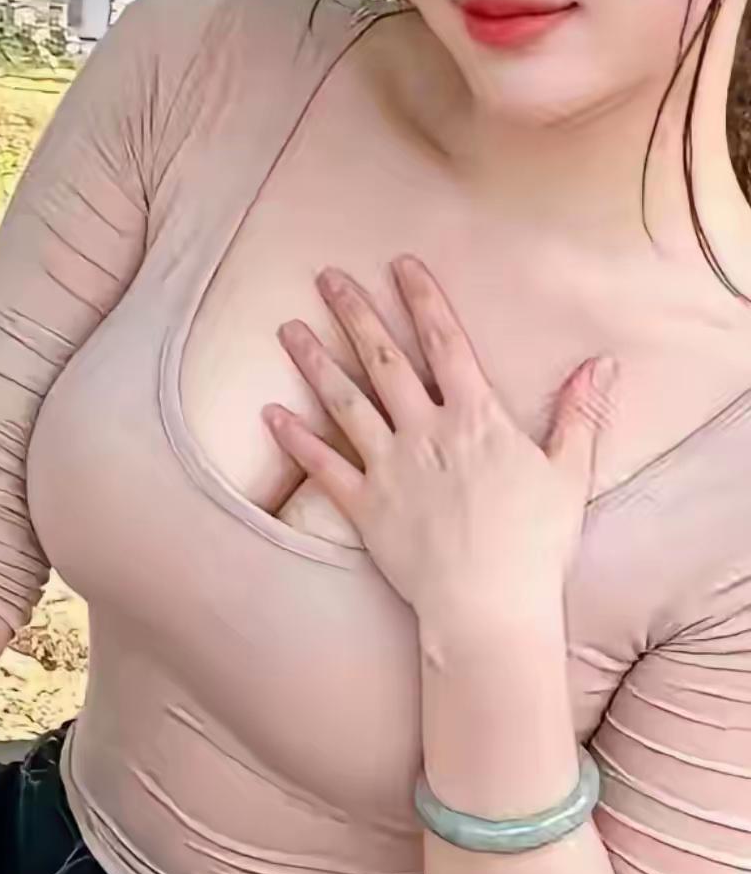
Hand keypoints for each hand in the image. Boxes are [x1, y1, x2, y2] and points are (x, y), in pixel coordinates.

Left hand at [263, 256, 617, 631]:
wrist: (490, 609)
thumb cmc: (535, 545)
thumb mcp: (568, 474)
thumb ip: (579, 414)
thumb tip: (601, 363)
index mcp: (475, 419)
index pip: (445, 342)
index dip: (422, 299)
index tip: (400, 264)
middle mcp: (426, 432)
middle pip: (384, 360)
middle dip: (354, 313)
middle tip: (326, 276)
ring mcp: (390, 467)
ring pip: (344, 401)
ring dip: (315, 361)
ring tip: (288, 327)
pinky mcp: (365, 506)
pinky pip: (323, 466)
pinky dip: (295, 439)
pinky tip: (270, 413)